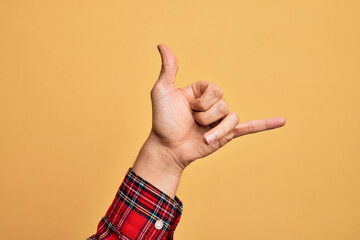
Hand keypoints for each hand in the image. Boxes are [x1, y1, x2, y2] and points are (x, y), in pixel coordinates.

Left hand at [132, 44, 285, 197]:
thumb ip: (168, 69)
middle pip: (223, 102)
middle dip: (205, 114)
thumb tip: (162, 45)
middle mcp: (213, 105)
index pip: (215, 89)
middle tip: (191, 122)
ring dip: (215, 128)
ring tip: (202, 135)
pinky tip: (282, 121)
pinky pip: (249, 128)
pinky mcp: (226, 134)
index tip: (186, 107)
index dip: (201, 100)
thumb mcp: (163, 91)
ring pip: (231, 116)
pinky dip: (265, 125)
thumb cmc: (163, 120)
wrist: (167, 148)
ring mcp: (220, 120)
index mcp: (203, 93)